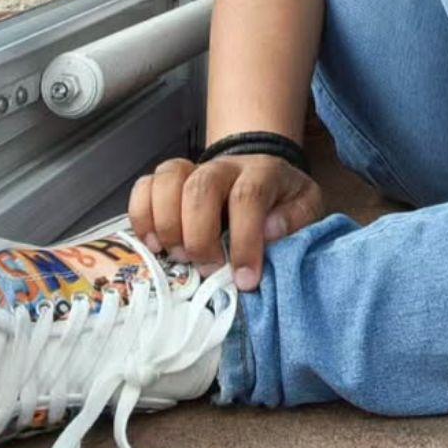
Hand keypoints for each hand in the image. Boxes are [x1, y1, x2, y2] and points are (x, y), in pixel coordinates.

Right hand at [127, 154, 324, 292]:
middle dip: (200, 236)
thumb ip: (295, 220)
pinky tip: (153, 244)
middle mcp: (225, 166)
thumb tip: (270, 231)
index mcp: (263, 172)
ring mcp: (194, 170)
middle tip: (207, 269)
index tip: (245, 280)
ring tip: (177, 256)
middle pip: (200, 187)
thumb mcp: (306, 209)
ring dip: (167, 224)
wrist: (261, 177)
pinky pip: (144, 186)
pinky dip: (142, 216)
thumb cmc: (283, 202)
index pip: (248, 196)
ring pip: (168, 180)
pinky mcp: (170, 183)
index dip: (245, 240)